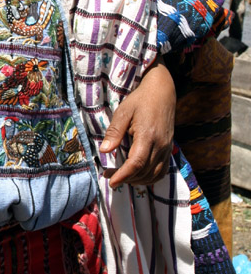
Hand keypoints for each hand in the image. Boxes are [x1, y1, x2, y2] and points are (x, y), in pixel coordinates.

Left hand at [99, 57, 175, 188]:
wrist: (162, 92)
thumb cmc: (141, 100)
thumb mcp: (123, 111)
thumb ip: (114, 131)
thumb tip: (104, 150)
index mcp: (148, 135)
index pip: (137, 163)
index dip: (123, 175)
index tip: (110, 181)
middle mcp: (161, 145)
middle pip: (144, 172)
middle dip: (126, 178)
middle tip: (108, 175)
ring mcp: (167, 148)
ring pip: (154, 174)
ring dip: (137, 180)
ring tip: (120, 176)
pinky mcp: (169, 149)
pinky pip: (162, 170)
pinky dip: (149, 178)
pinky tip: (137, 176)